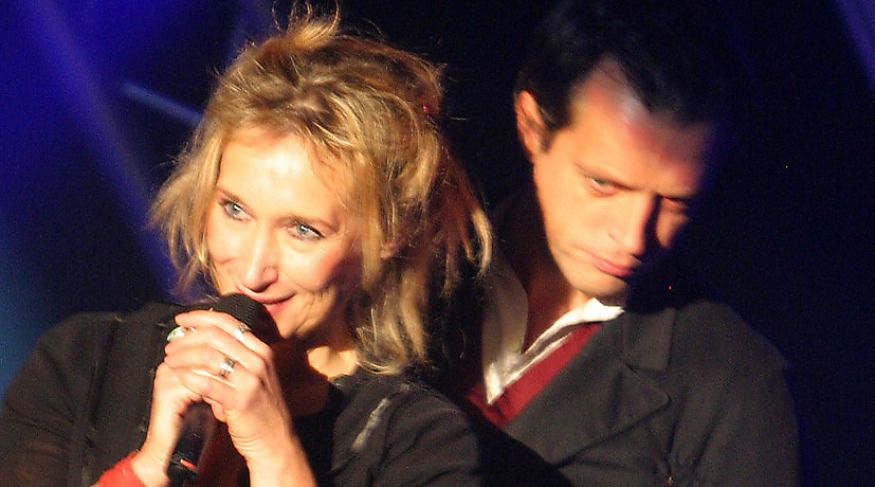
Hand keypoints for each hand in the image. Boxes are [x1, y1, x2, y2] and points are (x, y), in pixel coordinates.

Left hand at [162, 309, 319, 484]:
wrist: (275, 440)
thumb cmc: (260, 408)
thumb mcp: (254, 376)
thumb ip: (235, 358)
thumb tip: (201, 341)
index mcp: (261, 350)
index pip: (228, 322)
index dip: (201, 318)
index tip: (182, 320)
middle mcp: (259, 360)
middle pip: (215, 336)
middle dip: (187, 338)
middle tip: (171, 346)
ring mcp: (251, 380)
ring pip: (209, 357)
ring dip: (184, 356)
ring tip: (170, 362)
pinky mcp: (241, 400)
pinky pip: (208, 383)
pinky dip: (189, 377)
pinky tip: (178, 377)